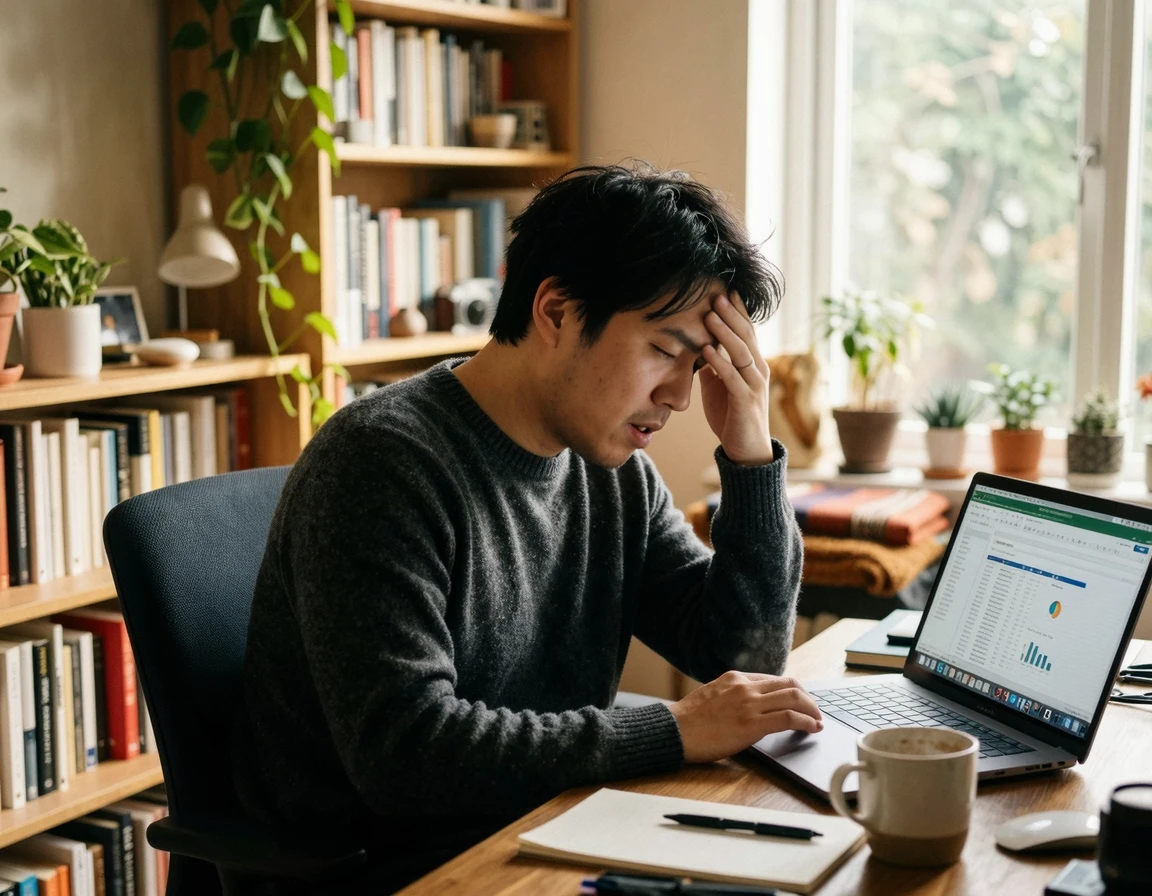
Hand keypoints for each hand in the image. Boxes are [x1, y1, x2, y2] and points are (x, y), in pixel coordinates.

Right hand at [669, 671, 823, 763]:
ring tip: (818, 721)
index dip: (792, 692)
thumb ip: (733, 696)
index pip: (774, 679)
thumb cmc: (688, 720)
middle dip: (807, 698)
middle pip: (790, 684)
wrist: (674, 731)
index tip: (799, 703)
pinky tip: (813, 729)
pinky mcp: (752, 724)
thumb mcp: (712, 695)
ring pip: (794, 698)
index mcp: (735, 677)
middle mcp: (745, 686)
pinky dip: (807, 722)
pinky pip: (789, 718)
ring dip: (812, 710)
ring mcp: (749, 704)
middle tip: (814, 711)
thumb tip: (751, 706)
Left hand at [698, 292, 772, 464]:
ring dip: (725, 332)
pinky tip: (706, 349)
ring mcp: (754, 385)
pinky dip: (719, 362)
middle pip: (746, 336)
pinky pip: (732, 377)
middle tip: (717, 294)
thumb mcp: (719, 386)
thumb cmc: (731, 417)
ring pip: (741, 352)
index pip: (747, 332)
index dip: (738, 312)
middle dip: (731, 314)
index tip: (727, 291)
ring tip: (710, 314)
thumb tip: (699, 347)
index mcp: (753, 365)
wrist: (746, 451)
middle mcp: (758, 371)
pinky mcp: (745, 401)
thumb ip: (713, 367)